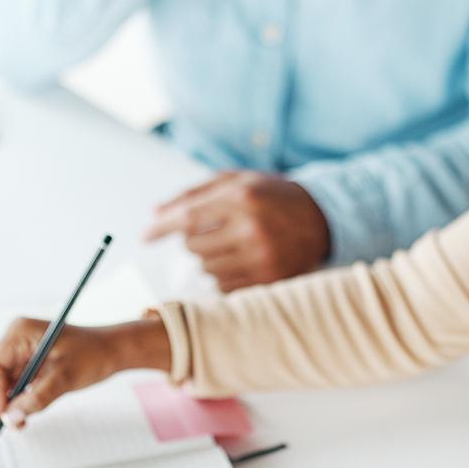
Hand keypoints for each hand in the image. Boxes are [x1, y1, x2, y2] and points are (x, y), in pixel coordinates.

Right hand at [0, 317, 169, 427]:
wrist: (114, 351)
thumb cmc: (95, 354)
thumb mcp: (66, 376)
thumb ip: (38, 397)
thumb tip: (12, 417)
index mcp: (21, 332)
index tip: (0, 414)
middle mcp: (16, 341)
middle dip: (2, 402)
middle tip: (12, 424)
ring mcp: (21, 354)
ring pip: (3, 387)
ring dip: (10, 407)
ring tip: (21, 423)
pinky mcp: (28, 367)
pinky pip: (14, 389)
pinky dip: (19, 404)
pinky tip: (25, 417)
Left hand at [144, 171, 330, 291]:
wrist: (322, 218)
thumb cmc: (273, 195)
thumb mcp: (239, 181)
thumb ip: (196, 193)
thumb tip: (156, 214)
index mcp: (242, 198)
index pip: (187, 217)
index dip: (161, 229)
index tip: (145, 236)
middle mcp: (251, 228)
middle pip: (193, 246)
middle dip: (193, 240)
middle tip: (212, 232)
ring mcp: (261, 256)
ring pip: (207, 268)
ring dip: (209, 258)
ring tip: (231, 244)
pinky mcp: (269, 279)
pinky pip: (225, 286)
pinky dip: (224, 275)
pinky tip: (240, 260)